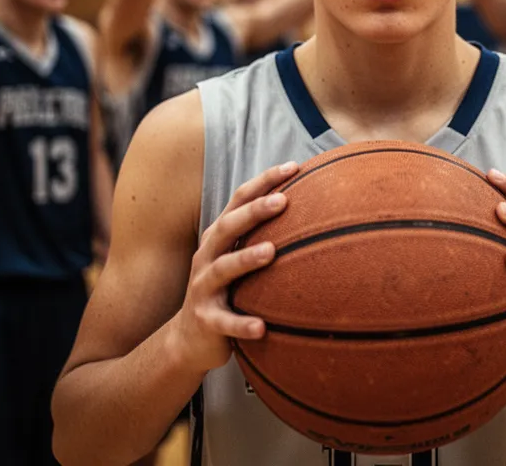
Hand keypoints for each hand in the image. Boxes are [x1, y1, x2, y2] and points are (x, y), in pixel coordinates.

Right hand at [172, 161, 297, 373]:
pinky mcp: (206, 320)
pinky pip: (225, 322)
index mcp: (219, 237)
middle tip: (283, 201)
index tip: (294, 167)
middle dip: (254, 212)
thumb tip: (316, 211)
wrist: (189, 339)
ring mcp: (203, 287)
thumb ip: (265, 235)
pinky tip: (262, 327)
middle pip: (228, 227)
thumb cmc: (226, 290)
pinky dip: (242, 324)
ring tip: (271, 252)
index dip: (264, 182)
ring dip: (246, 259)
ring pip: (223, 269)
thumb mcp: (238, 258)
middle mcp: (207, 256)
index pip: (240, 200)